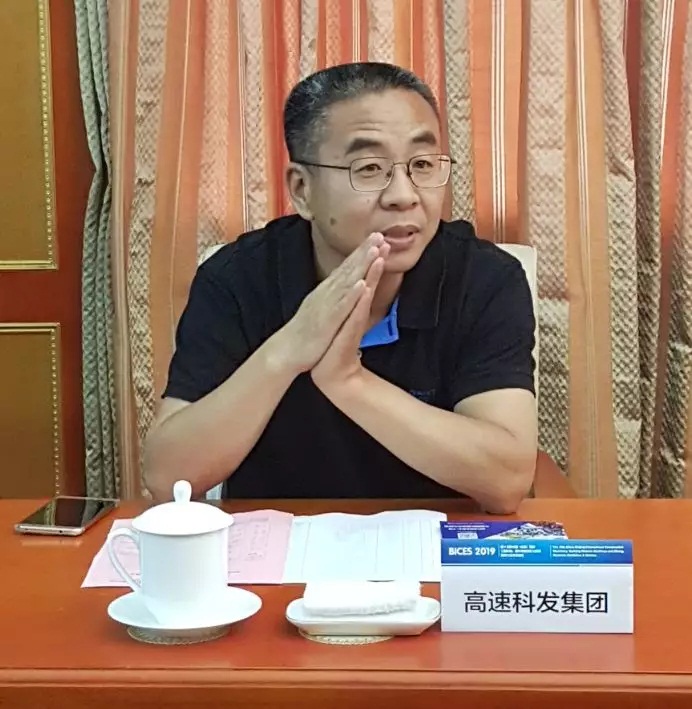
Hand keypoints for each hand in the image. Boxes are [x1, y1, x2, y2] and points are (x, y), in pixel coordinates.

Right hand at [277, 233, 387, 373]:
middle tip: (379, 234)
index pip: (346, 268)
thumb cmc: (305, 333)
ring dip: (361, 265)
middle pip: (348, 268)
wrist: (285, 351)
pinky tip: (363, 284)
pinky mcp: (327, 322)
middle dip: (364, 251)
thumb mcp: (321, 309)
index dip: (361, 252)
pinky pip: (342, 307)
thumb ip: (333, 297)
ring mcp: (326, 306)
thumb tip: (344, 287)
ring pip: (347, 282)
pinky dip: (352, 295)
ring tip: (374, 250)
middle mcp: (326, 294)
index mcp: (326, 291)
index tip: (376, 237)